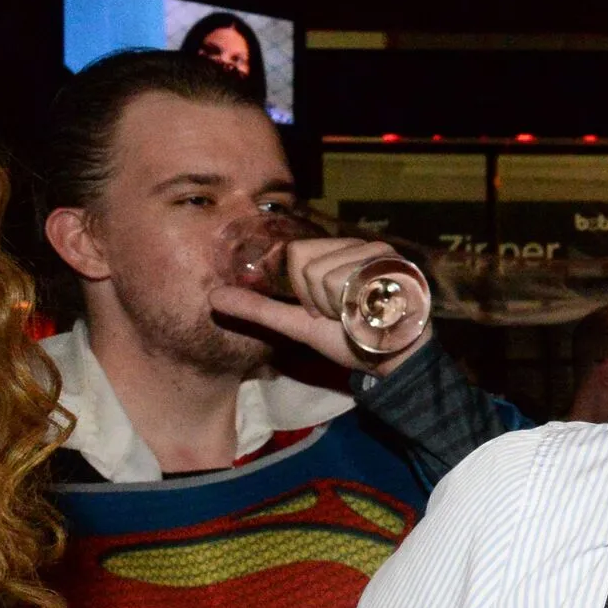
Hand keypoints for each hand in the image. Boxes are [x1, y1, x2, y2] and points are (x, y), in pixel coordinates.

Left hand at [209, 236, 426, 373]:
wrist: (390, 360)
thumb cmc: (348, 340)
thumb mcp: (297, 323)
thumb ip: (258, 308)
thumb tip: (213, 297)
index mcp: (335, 252)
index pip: (299, 255)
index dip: (304, 289)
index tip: (324, 310)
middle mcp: (357, 246)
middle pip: (309, 263)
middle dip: (319, 298)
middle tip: (343, 314)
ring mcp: (378, 253)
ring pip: (328, 273)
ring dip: (339, 305)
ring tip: (361, 315)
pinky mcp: (394, 265)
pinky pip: (351, 281)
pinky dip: (357, 305)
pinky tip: (375, 312)